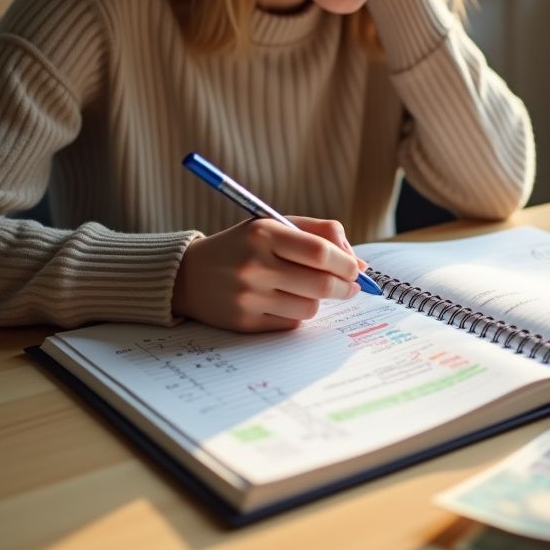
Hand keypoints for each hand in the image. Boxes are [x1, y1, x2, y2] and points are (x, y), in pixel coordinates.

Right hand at [172, 216, 364, 331]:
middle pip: (321, 284)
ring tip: (307, 290)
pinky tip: (284, 301)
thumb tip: (361, 265)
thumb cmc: (244, 246)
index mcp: (263, 234)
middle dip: (344, 287)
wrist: (189, 275)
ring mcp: (248, 297)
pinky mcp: (244, 322)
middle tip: (350, 287)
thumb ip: (320, 234)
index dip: (346, 264)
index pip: (320, 252)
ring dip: (318, 301)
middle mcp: (254, 266)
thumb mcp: (275, 225)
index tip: (356, 269)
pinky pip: (290, 323)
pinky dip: (296, 313)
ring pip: (309, 307)